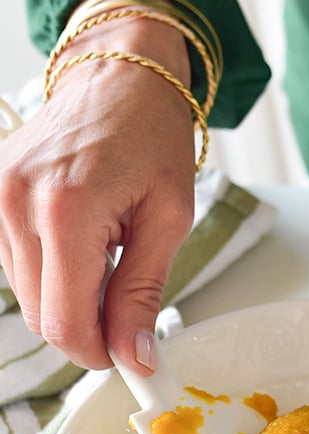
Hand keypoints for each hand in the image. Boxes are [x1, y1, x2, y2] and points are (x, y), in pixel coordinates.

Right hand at [0, 11, 195, 372]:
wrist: (119, 76)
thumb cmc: (153, 137)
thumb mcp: (168, 219)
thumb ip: (143, 292)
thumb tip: (135, 355)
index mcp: (66, 210)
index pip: (63, 320)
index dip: (96, 352)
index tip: (127, 358)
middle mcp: (16, 204)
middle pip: (39, 314)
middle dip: (86, 327)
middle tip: (129, 313)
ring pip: (26, 293)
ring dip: (70, 296)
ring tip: (111, 257)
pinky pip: (16, 262)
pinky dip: (52, 270)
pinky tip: (85, 243)